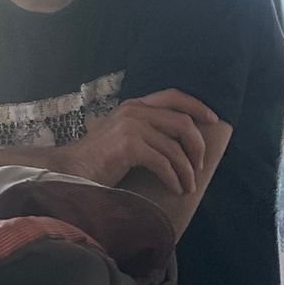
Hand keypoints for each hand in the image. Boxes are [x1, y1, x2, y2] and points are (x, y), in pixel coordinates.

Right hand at [60, 89, 227, 199]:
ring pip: (175, 147)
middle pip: (182, 123)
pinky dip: (174, 178)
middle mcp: (134, 110)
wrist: (70, 170)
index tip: (213, 120)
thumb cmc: (98, 160)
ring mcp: (131, 126)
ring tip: (188, 186)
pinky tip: (175, 188)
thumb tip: (179, 143)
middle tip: (199, 167)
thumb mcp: (123, 135)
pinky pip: (163, 162)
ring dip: (187, 170)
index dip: (197, 106)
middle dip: (197, 146)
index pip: (174, 96)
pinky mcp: (129, 146)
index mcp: (134, 105)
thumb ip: (145, 130)